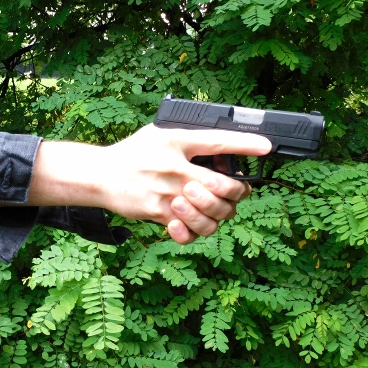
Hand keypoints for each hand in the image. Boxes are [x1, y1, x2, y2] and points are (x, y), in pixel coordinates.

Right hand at [29, 125, 270, 243]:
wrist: (100, 175)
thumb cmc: (133, 154)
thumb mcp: (160, 135)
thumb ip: (188, 142)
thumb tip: (221, 149)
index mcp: (177, 142)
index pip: (218, 141)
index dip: (246, 144)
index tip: (267, 147)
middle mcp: (175, 167)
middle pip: (223, 185)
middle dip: (236, 192)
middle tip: (233, 191)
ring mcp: (168, 193)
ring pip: (211, 213)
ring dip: (217, 214)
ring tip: (209, 208)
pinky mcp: (158, 213)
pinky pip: (187, 231)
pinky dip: (193, 232)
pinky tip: (189, 224)